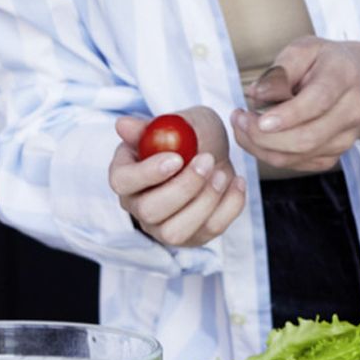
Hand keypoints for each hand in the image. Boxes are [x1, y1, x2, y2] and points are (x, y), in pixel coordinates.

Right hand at [108, 106, 245, 247]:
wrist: (213, 152)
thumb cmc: (187, 137)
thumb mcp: (174, 123)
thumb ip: (151, 127)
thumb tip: (123, 125)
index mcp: (127, 175)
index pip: (122, 182)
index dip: (148, 173)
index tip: (176, 158)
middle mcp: (139, 206)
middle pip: (150, 211)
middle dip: (184, 187)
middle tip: (207, 160)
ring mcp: (164, 226)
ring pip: (175, 232)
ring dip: (205, 202)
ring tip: (222, 173)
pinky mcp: (193, 236)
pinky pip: (210, 231)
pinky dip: (229, 207)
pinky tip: (237, 182)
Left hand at [231, 37, 359, 174]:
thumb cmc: (327, 62)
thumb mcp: (306, 48)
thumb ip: (281, 68)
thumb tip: (256, 94)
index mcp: (344, 76)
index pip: (318, 101)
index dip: (288, 115)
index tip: (259, 120)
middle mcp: (352, 110)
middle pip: (307, 137)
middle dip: (264, 136)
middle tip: (238, 119)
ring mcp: (348, 136)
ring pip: (299, 156)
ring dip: (262, 147)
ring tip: (243, 126)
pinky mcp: (337, 153)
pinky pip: (300, 164)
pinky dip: (273, 155)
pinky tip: (261, 138)